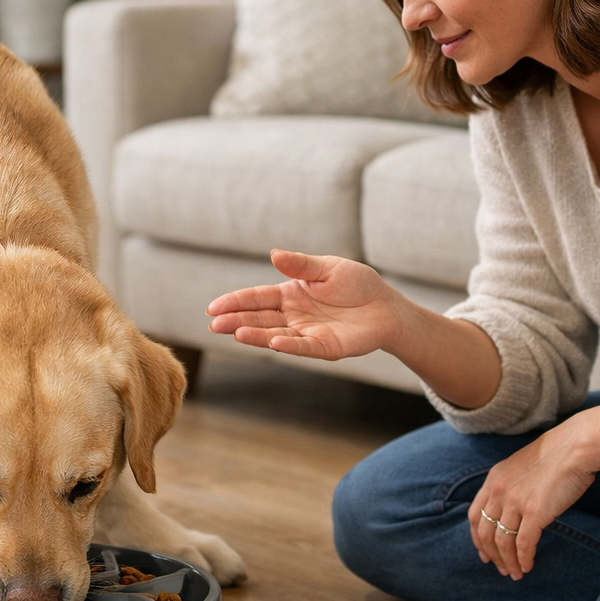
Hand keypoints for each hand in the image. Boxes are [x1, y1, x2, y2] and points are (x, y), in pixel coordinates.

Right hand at [205, 250, 400, 359]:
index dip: (235, 302)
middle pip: (259, 318)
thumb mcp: (328, 268)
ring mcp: (306, 332)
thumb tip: (273, 253)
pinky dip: (288, 345)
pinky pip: (303, 346)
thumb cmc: (358, 284)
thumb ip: (301, 265)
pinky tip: (273, 342)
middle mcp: (293, 316)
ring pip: (275, 334)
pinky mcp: (324, 347)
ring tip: (235, 333)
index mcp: (290, 294)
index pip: (256, 298)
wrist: (386, 307)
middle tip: (214, 324)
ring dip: (255, 335)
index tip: (213, 307)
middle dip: (236, 320)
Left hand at [467, 417, 596, 578]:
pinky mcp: (534, 512)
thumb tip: (513, 510)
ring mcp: (515, 502)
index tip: (484, 553)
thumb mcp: (521, 467)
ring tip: (516, 573)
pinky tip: (528, 566)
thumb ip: (511, 487)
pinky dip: (524, 559)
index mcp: (493, 479)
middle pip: (485, 532)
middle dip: (491, 555)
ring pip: (503, 542)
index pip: (474, 515)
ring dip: (508, 562)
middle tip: (501, 569)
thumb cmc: (556, 456)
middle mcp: (499, 491)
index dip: (477, 538)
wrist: (575, 447)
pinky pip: (523, 544)